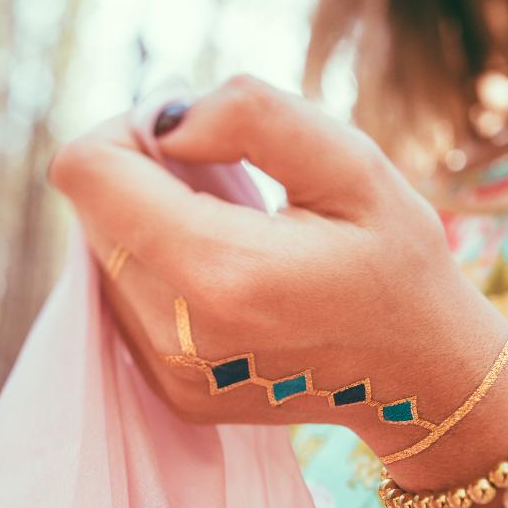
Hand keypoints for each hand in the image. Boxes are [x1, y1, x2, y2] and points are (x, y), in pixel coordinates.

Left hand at [48, 75, 507, 486]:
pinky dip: (159, 271)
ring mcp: (168, 372)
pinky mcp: (168, 390)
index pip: (88, 172)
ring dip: (149, 225)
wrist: (420, 379)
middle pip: (90, 212)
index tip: (191, 139)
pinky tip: (228, 275)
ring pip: (101, 256)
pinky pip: (123, 301)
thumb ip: (252, 118)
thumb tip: (167, 126)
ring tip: (234, 234)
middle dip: (142, 176)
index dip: (129, 130)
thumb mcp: (352, 163)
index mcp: (221, 272)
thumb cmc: (397, 262)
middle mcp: (177, 334)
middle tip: (223, 183)